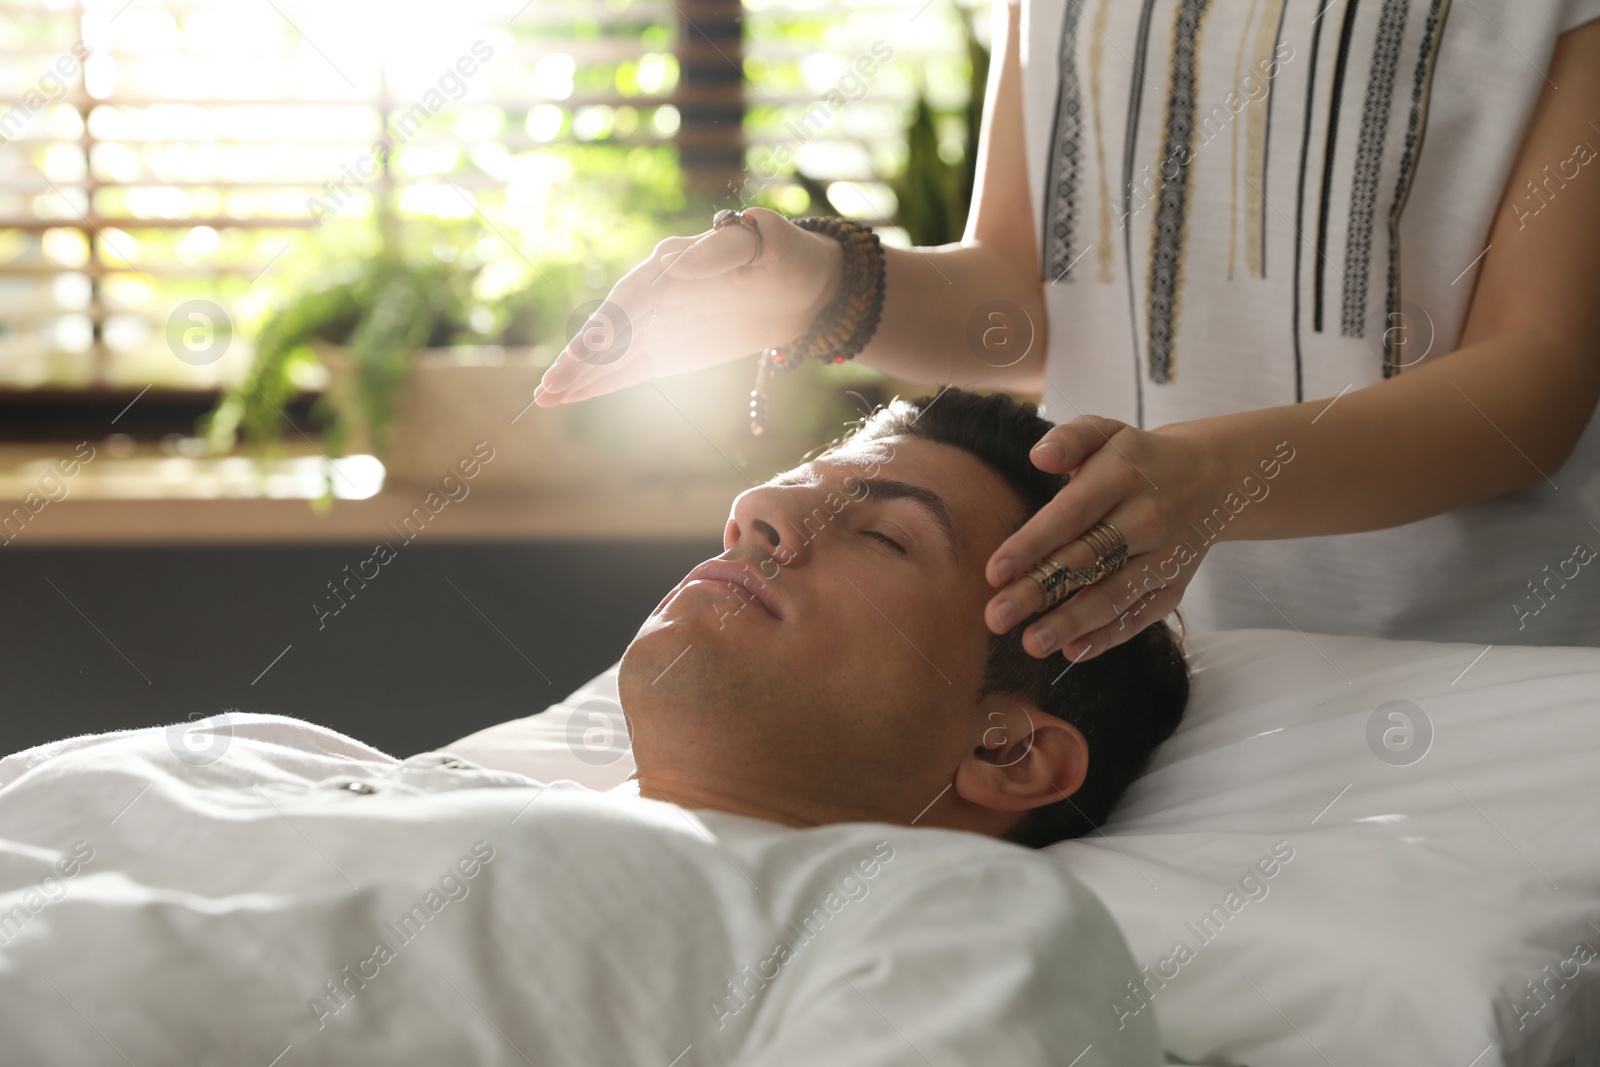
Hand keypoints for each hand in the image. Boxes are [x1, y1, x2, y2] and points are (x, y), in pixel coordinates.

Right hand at [532, 208, 842, 405]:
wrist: (801, 285)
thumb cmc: (785, 254)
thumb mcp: (768, 241)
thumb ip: (727, 247)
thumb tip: (683, 260)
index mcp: (672, 263)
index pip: (634, 296)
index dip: (610, 322)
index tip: (589, 346)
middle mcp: (655, 294)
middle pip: (611, 328)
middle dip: (580, 357)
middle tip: (552, 383)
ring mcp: (657, 325)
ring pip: (611, 354)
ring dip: (579, 375)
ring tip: (544, 398)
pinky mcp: (666, 352)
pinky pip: (627, 370)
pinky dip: (599, 385)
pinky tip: (568, 398)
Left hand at [982, 416, 1218, 660]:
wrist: (1211, 479)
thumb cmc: (1135, 459)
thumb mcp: (1106, 432)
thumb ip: (1070, 439)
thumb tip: (1039, 457)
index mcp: (1120, 478)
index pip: (1069, 516)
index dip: (1030, 546)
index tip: (993, 572)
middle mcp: (1145, 519)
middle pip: (1085, 561)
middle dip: (1037, 592)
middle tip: (995, 618)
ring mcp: (1163, 556)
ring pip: (1113, 595)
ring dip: (1071, 623)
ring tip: (1030, 643)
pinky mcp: (1174, 586)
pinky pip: (1140, 615)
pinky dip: (1108, 636)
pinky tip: (1072, 650)